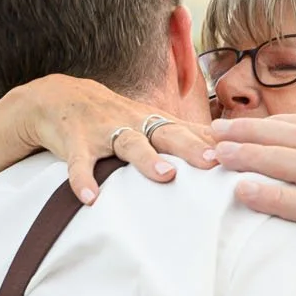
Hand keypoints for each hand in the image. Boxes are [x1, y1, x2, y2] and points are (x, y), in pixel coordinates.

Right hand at [0, 75, 218, 204]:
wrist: (54, 96)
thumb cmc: (113, 116)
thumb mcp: (148, 121)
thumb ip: (184, 135)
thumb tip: (231, 149)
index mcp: (153, 121)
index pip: (189, 129)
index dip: (212, 140)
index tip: (240, 154)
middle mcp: (133, 122)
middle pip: (166, 132)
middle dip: (189, 146)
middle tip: (212, 162)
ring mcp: (104, 130)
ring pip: (128, 143)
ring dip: (146, 158)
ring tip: (165, 176)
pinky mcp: (74, 142)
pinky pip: (79, 163)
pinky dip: (83, 180)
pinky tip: (90, 198)